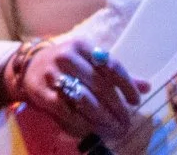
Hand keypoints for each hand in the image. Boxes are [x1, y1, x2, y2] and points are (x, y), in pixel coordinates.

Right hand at [13, 34, 145, 144]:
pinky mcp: (42, 92)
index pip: (111, 64)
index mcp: (83, 45)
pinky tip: (93, 130)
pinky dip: (82, 123)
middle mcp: (67, 56)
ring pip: (84, 99)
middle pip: (100, 84)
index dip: (126, 84)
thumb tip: (147, 86)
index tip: (136, 101)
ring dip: (103, 118)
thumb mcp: (90, 61)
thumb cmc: (67, 64)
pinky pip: (66, 111)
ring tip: (115, 129)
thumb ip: (116, 73)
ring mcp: (53, 74)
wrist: (29, 66)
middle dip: (117, 107)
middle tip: (127, 123)